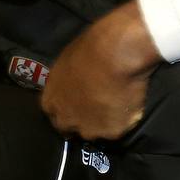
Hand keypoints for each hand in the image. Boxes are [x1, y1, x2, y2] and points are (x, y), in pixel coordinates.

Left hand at [43, 2, 158, 139]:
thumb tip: (72, 84)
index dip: (67, 108)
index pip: (54, 114)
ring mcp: (90, 129)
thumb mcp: (66, 63)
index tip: (77, 103)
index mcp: (51, 101)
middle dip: (82, 120)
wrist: (116, 53)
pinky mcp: (112, 132)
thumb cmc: (89, 48)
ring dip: (103, 121)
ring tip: (116, 103)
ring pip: (96, 132)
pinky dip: (124, 119)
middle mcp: (66, 120)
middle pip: (71, 127)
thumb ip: (66, 82)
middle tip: (97, 105)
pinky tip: (129, 103)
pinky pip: (119, 128)